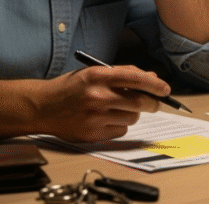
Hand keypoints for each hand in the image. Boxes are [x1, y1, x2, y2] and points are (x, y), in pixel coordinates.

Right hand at [28, 65, 170, 141]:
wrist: (42, 106)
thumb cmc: (70, 88)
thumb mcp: (94, 73)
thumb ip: (122, 75)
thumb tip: (151, 80)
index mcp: (99, 76)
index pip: (137, 79)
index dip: (155, 85)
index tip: (165, 89)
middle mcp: (98, 96)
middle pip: (139, 102)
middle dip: (152, 103)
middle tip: (154, 103)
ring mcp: (95, 117)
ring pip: (132, 118)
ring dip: (132, 114)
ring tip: (118, 109)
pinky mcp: (93, 134)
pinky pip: (120, 131)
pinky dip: (119, 126)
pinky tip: (106, 120)